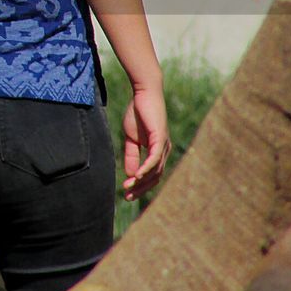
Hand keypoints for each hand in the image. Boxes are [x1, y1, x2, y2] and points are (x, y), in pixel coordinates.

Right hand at [121, 85, 169, 201]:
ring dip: (141, 181)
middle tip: (127, 197)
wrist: (143, 93)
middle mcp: (164, 150)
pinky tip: (136, 177)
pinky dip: (146, 169)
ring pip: (155, 170)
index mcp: (158, 150)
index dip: (140, 185)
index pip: (152, 174)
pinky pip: (154, 159)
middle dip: (141, 188)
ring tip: (127, 188)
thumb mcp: (131, 138)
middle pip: (155, 176)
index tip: (126, 193)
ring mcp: (164, 145)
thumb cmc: (138, 113)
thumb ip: (132, 156)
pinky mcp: (160, 138)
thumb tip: (131, 175)